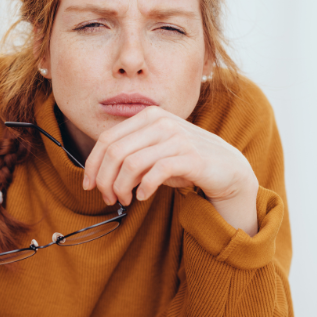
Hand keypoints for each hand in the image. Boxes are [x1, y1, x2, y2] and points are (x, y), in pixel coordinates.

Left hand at [82, 106, 258, 231]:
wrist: (227, 168)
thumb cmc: (186, 161)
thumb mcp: (155, 152)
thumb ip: (130, 155)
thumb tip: (100, 177)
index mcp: (149, 116)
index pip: (107, 139)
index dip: (93, 165)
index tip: (90, 185)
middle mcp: (161, 122)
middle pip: (115, 152)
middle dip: (105, 180)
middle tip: (109, 198)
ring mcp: (177, 137)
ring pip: (131, 164)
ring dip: (121, 188)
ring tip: (125, 200)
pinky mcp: (191, 157)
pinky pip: (156, 173)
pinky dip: (144, 188)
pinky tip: (143, 197)